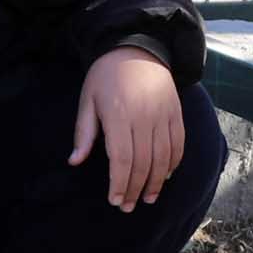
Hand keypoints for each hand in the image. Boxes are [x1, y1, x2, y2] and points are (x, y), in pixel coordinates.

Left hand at [70, 46, 186, 211]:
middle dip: (135, 189)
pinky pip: (178, 144)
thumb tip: (75, 161)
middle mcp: (143, 117)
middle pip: (142, 163)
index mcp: (118, 115)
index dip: (119, 184)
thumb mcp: (87, 100)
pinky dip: (172, 164)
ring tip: (147, 198)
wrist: (137, 46)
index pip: (121, 159)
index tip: (115, 201)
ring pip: (163, 158)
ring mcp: (163, 115)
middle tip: (128, 206)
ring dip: (155, 183)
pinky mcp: (175, 113)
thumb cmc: (106, 75)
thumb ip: (84, 133)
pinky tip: (164, 176)